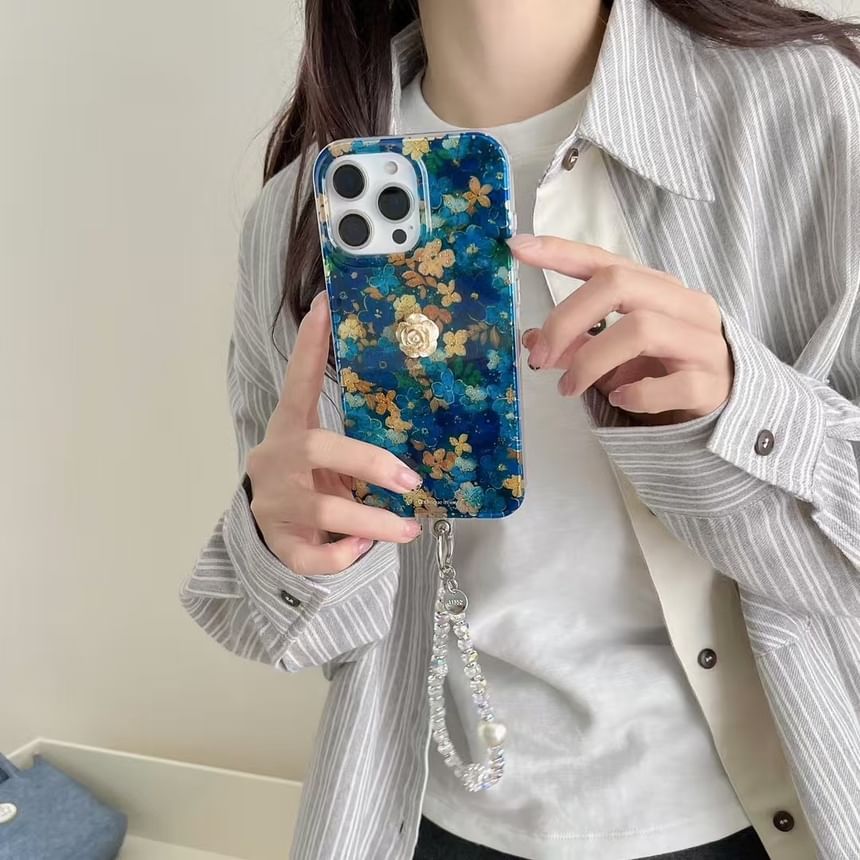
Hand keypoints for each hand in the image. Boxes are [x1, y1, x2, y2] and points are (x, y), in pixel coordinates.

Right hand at [245, 292, 422, 575]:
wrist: (268, 527)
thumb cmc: (310, 480)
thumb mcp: (326, 454)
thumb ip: (354, 442)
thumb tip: (421, 420)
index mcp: (291, 428)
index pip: (299, 381)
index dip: (310, 345)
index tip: (325, 303)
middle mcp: (277, 458)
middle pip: (317, 449)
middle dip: (368, 463)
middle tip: (412, 480)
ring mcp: (272, 501)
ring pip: (321, 509)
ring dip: (372, 520)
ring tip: (410, 529)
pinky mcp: (278, 541)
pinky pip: (310, 553)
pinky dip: (341, 555)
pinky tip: (362, 548)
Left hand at [508, 235, 733, 424]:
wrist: (725, 407)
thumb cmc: (664, 371)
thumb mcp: (613, 355)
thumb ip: (576, 344)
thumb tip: (532, 340)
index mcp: (655, 288)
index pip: (603, 260)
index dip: (560, 252)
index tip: (518, 247)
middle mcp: (681, 303)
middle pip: (617, 284)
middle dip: (567, 320)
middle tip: (540, 357)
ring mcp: (701, 341)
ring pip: (640, 329)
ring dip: (591, 361)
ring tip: (569, 388)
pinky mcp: (711, 381)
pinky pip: (671, 383)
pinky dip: (637, 393)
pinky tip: (622, 401)